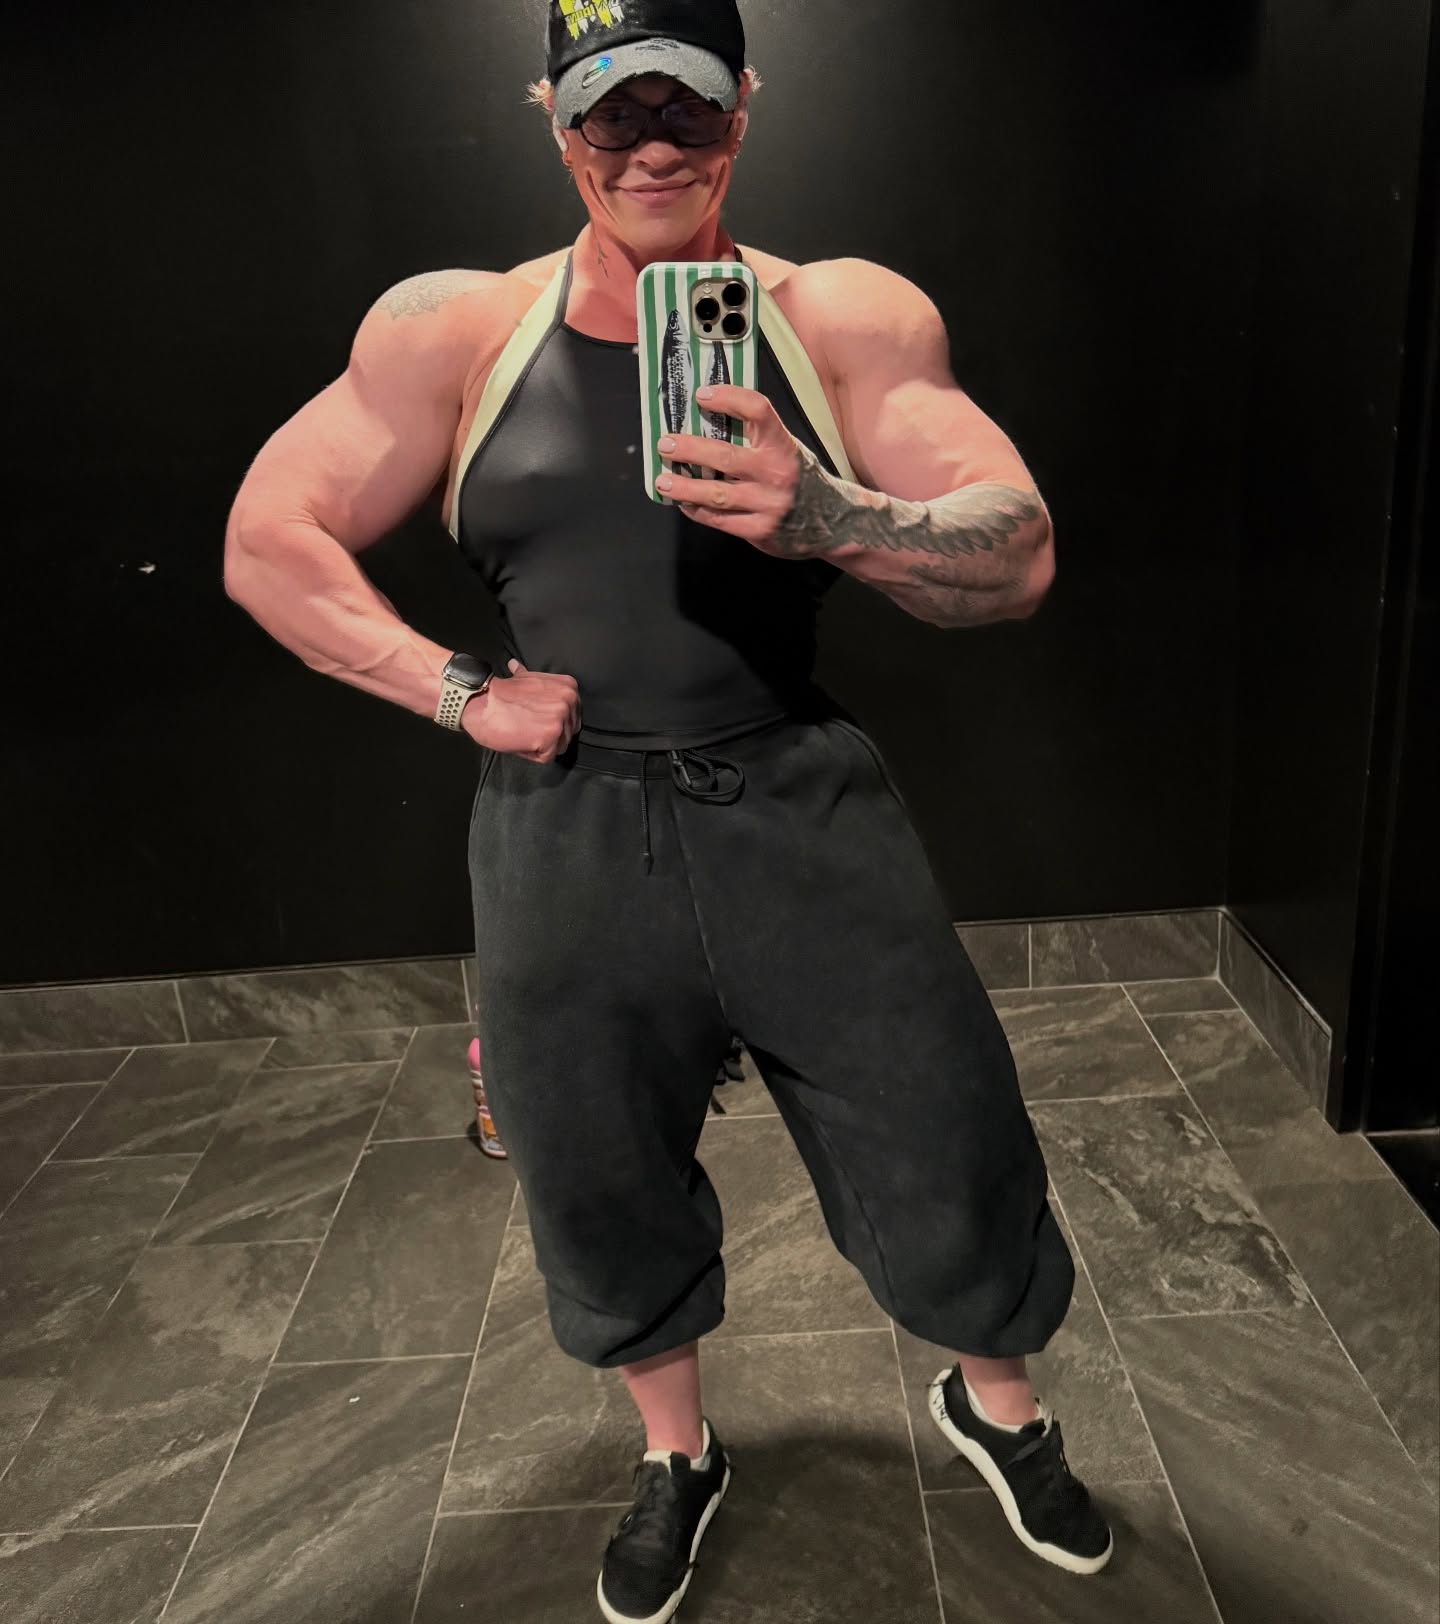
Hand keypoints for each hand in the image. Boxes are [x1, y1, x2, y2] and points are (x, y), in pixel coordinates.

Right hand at [462, 659, 579, 763]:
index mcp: (569, 687)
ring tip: (522, 731)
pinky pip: (546, 757)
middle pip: (568, 732)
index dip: (552, 721)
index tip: (535, 718)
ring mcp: (561, 719)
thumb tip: (517, 666)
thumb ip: (536, 681)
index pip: (572, 716)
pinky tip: (519, 739)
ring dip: (540, 745)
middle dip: (549, 734)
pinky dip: (532, 754)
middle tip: (527, 726)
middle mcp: (570, 701)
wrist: (482, 701)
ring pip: (559, 746)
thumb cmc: (501, 693)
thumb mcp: (523, 677)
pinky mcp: (551, 737)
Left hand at [656, 384, 802, 552]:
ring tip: (663, 481)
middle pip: (724, 457)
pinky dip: (698, 511)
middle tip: (665, 445)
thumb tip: (708, 419)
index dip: (728, 398)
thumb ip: (756, 437)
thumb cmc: (800, 478)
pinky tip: (684, 503)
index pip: (757, 410)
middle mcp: (777, 473)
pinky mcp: (761, 531)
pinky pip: (720, 520)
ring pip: (716, 494)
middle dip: (689, 450)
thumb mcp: (788, 449)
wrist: (833, 521)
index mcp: (783, 445)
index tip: (701, 396)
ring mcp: (769, 505)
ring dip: (684, 487)